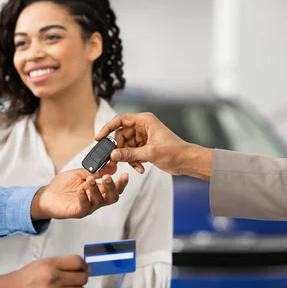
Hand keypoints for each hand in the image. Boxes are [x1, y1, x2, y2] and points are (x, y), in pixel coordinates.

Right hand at [0, 255, 88, 287]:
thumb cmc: (23, 278)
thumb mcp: (41, 263)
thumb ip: (60, 264)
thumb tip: (80, 267)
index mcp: (50, 264)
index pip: (77, 262)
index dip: (84, 265)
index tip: (84, 268)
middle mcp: (53, 278)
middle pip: (82, 278)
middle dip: (81, 278)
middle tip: (75, 279)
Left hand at [30, 167, 128, 220]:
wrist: (47, 195)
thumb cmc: (63, 185)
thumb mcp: (80, 173)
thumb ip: (96, 171)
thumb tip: (112, 165)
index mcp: (99, 189)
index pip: (115, 188)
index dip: (122, 182)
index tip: (125, 173)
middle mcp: (96, 199)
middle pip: (112, 197)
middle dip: (112, 187)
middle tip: (107, 178)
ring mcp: (88, 206)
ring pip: (100, 201)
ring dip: (96, 189)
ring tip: (89, 179)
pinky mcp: (78, 211)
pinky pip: (85, 206)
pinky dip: (84, 196)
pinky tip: (81, 189)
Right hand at [95, 112, 212, 179]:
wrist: (187, 161)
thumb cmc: (175, 151)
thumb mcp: (150, 153)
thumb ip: (130, 154)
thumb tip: (113, 155)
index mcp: (144, 121)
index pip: (120, 120)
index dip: (108, 128)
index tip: (99, 138)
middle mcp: (142, 127)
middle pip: (120, 135)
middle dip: (120, 149)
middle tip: (117, 160)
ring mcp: (142, 137)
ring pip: (125, 146)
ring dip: (128, 157)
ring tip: (136, 165)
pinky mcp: (144, 147)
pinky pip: (131, 152)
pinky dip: (133, 161)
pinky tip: (140, 167)